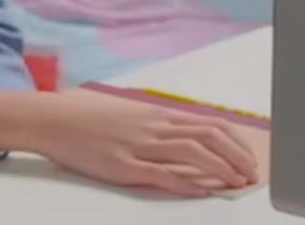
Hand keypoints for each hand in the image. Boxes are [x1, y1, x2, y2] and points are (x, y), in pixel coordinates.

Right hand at [34, 89, 260, 197]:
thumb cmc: (87, 118)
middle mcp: (153, 127)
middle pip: (208, 136)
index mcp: (156, 115)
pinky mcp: (123, 165)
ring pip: (191, 152)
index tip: (249, 158)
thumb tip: (181, 136)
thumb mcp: (127, 115)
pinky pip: (161, 173)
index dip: (235, 142)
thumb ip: (154, 125)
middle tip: (252, 175)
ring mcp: (139, 145)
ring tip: (236, 184)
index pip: (208, 124)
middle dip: (236, 157)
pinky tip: (201, 190)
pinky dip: (185, 181)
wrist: (53, 120)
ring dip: (220, 169)